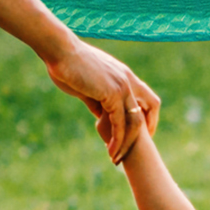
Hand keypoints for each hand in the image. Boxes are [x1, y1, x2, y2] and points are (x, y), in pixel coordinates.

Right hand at [46, 39, 159, 161]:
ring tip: (116, 158)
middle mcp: (128, 80)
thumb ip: (98, 101)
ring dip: (127, 143)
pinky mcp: (112, 93)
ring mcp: (122, 86)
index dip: (148, 116)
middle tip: (133, 150)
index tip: (140, 134)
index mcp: (124, 75)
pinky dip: (117, 139)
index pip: (147, 98)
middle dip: (144, 132)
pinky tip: (110, 150)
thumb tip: (101, 116)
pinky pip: (120, 123)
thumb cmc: (68, 65)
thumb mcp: (88, 86)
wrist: (60, 51)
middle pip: (150, 108)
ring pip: (135, 121)